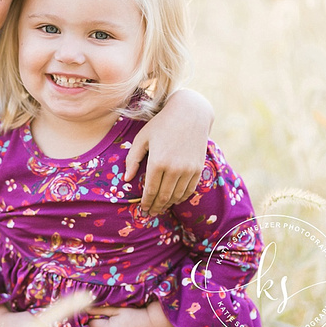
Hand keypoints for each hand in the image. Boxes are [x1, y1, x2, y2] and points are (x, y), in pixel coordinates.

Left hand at [124, 89, 212, 214]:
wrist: (190, 113)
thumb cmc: (161, 124)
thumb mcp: (142, 138)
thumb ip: (132, 159)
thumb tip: (126, 179)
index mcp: (157, 162)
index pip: (150, 190)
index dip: (146, 202)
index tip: (143, 209)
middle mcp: (174, 168)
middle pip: (164, 196)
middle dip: (156, 207)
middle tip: (151, 213)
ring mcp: (188, 169)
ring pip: (177, 196)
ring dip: (169, 204)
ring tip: (161, 207)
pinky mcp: (199, 168)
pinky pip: (189, 189)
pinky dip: (181, 197)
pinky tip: (175, 199)